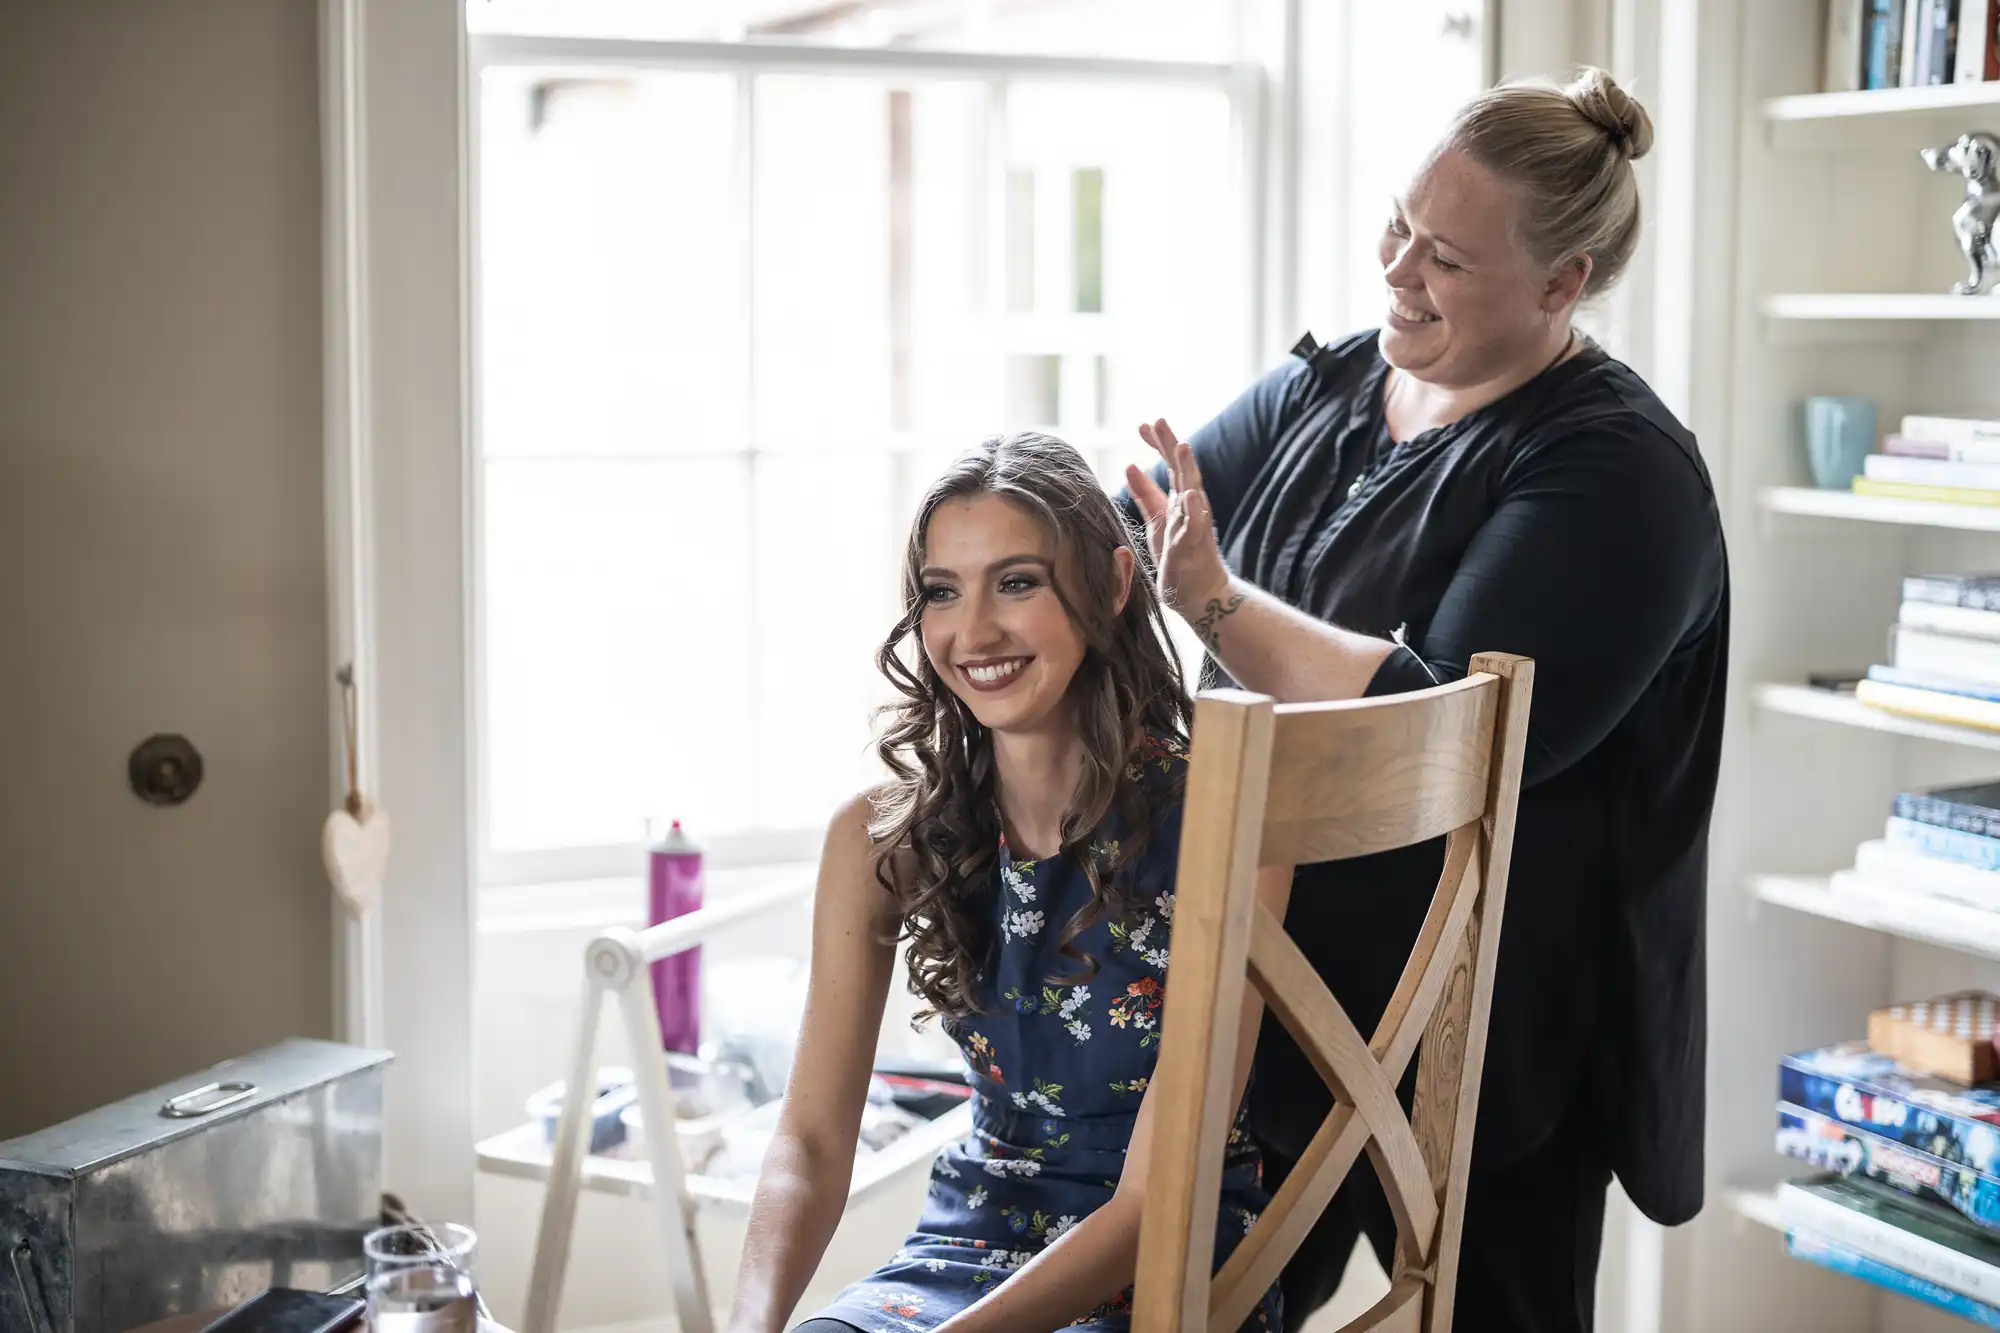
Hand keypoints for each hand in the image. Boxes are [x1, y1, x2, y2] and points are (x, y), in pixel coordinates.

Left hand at [1126, 419, 1231, 618]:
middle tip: (1158, 420)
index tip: (1143, 425)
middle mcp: (1190, 508)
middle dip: (1170, 444)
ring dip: (1187, 468)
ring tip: (1181, 446)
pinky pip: (1194, 528)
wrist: (1198, 593)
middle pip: (1182, 469)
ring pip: (1193, 492)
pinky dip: (1193, 511)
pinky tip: (1190, 495)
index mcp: (1180, 500)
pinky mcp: (1193, 548)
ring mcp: (1194, 526)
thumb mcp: (1157, 520)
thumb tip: (1130, 465)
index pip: (1170, 465)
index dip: (1158, 443)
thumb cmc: (1179, 556)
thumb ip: (1146, 494)